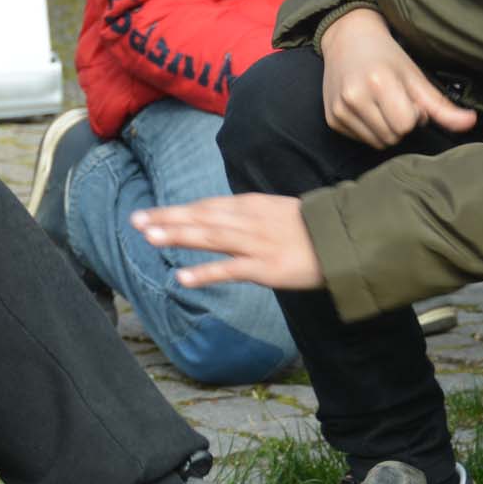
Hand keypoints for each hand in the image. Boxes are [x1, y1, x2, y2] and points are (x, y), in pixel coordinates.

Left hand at [129, 194, 324, 290]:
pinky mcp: (266, 267)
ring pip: (209, 237)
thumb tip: (227, 223)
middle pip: (201, 217)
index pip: (207, 207)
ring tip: (147, 238)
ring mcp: (256, 243)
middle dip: (167, 218)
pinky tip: (181, 278)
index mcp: (251, 206)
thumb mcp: (278, 214)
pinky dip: (204, 273)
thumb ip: (251, 218)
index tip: (150, 214)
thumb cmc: (314, 230)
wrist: (347, 240)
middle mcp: (249, 220)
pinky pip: (229, 270)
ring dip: (177, 236)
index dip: (177, 210)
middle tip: (135, 220)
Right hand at [319, 8, 476, 147]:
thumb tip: (471, 123)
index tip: (408, 98)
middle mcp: (355, 97)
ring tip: (381, 104)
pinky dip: (369, 128)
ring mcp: (340, 110)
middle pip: (393, 136)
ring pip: (378, 142)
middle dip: (400, 123)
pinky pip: (362, 139)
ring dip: (386, 128)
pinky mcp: (332, 119)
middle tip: (395, 99)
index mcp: (379, 82)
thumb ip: (442, 105)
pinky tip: (367, 107)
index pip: (407, 124)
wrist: (347, 38)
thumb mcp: (415, 76)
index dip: (414, 114)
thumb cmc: (385, 55)